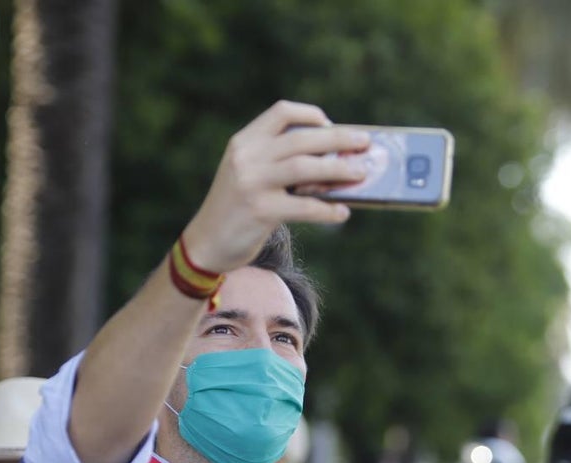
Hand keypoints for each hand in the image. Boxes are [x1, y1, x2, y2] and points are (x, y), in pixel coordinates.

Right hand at [182, 100, 370, 273]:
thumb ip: (276, 160)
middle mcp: (246, 157)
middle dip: (339, 140)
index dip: (311, 115)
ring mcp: (252, 183)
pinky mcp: (260, 211)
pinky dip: (327, 209)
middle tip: (364, 144)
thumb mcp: (246, 173)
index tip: (331, 125)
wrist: (206, 242)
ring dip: (339, 170)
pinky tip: (342, 213)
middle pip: (301, 139)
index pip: (281, 112)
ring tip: (361, 174)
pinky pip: (304, 206)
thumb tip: (331, 159)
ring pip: (306, 168)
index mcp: (244, 141)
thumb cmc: (235, 208)